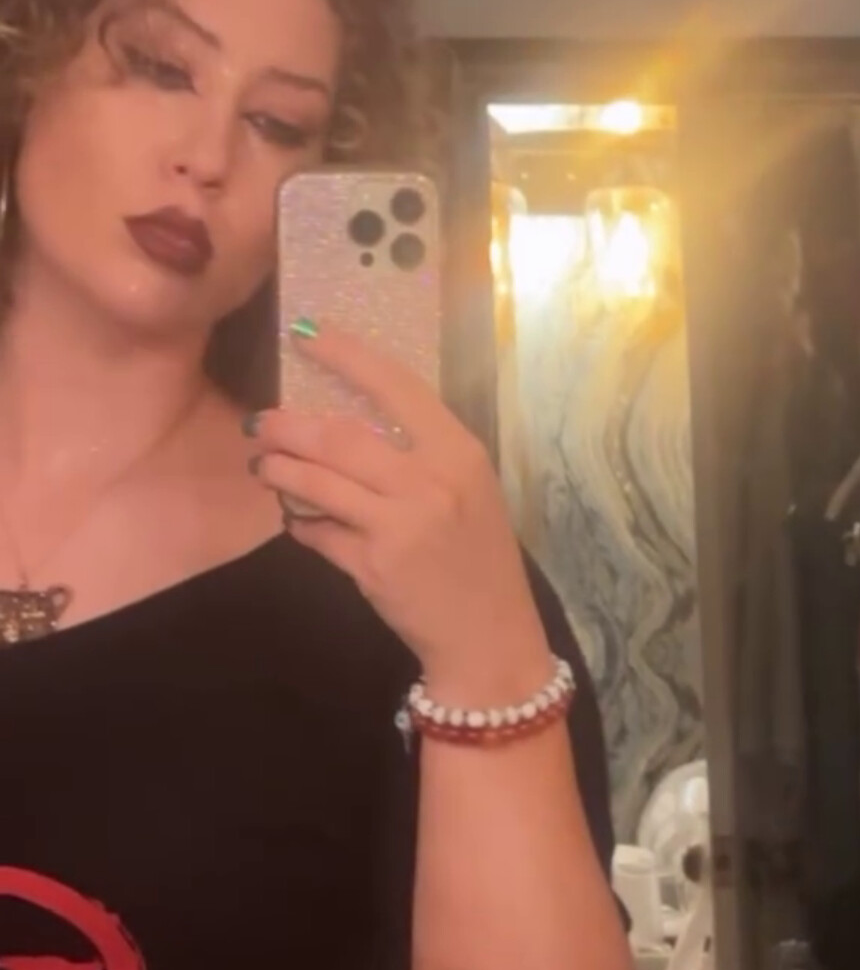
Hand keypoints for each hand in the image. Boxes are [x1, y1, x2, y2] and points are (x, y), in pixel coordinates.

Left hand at [247, 322, 552, 701]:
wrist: (490, 635)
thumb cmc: (480, 558)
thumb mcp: (469, 490)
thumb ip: (423, 454)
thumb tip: (356, 420)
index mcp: (459, 452)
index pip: (396, 386)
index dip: (346, 355)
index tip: (306, 333)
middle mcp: (430, 481)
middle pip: (339, 436)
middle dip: (288, 425)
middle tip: (260, 421)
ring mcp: (400, 524)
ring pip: (319, 482)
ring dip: (281, 471)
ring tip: (264, 465)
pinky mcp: (373, 565)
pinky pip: (318, 533)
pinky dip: (300, 523)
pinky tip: (296, 520)